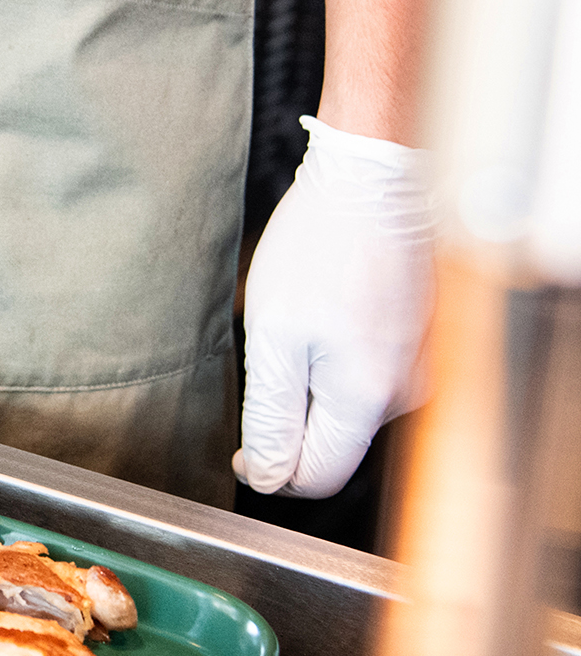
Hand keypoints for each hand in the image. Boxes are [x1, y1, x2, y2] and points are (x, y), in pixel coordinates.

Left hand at [236, 116, 435, 497]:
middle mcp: (405, 391)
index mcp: (367, 397)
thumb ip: (274, 414)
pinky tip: (323, 312)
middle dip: (292, 420)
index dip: (272, 469)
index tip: (239, 446)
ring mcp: (417, 364)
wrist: (372, 179)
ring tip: (298, 325)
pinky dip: (334, 358)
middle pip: (335, 443)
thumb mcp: (275, 337)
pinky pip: (365, 373)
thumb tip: (268, 476)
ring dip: (312, 384)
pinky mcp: (416, 339)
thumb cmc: (319, 248)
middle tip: (266, 363)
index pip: (319, 476)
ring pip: (348, 408)